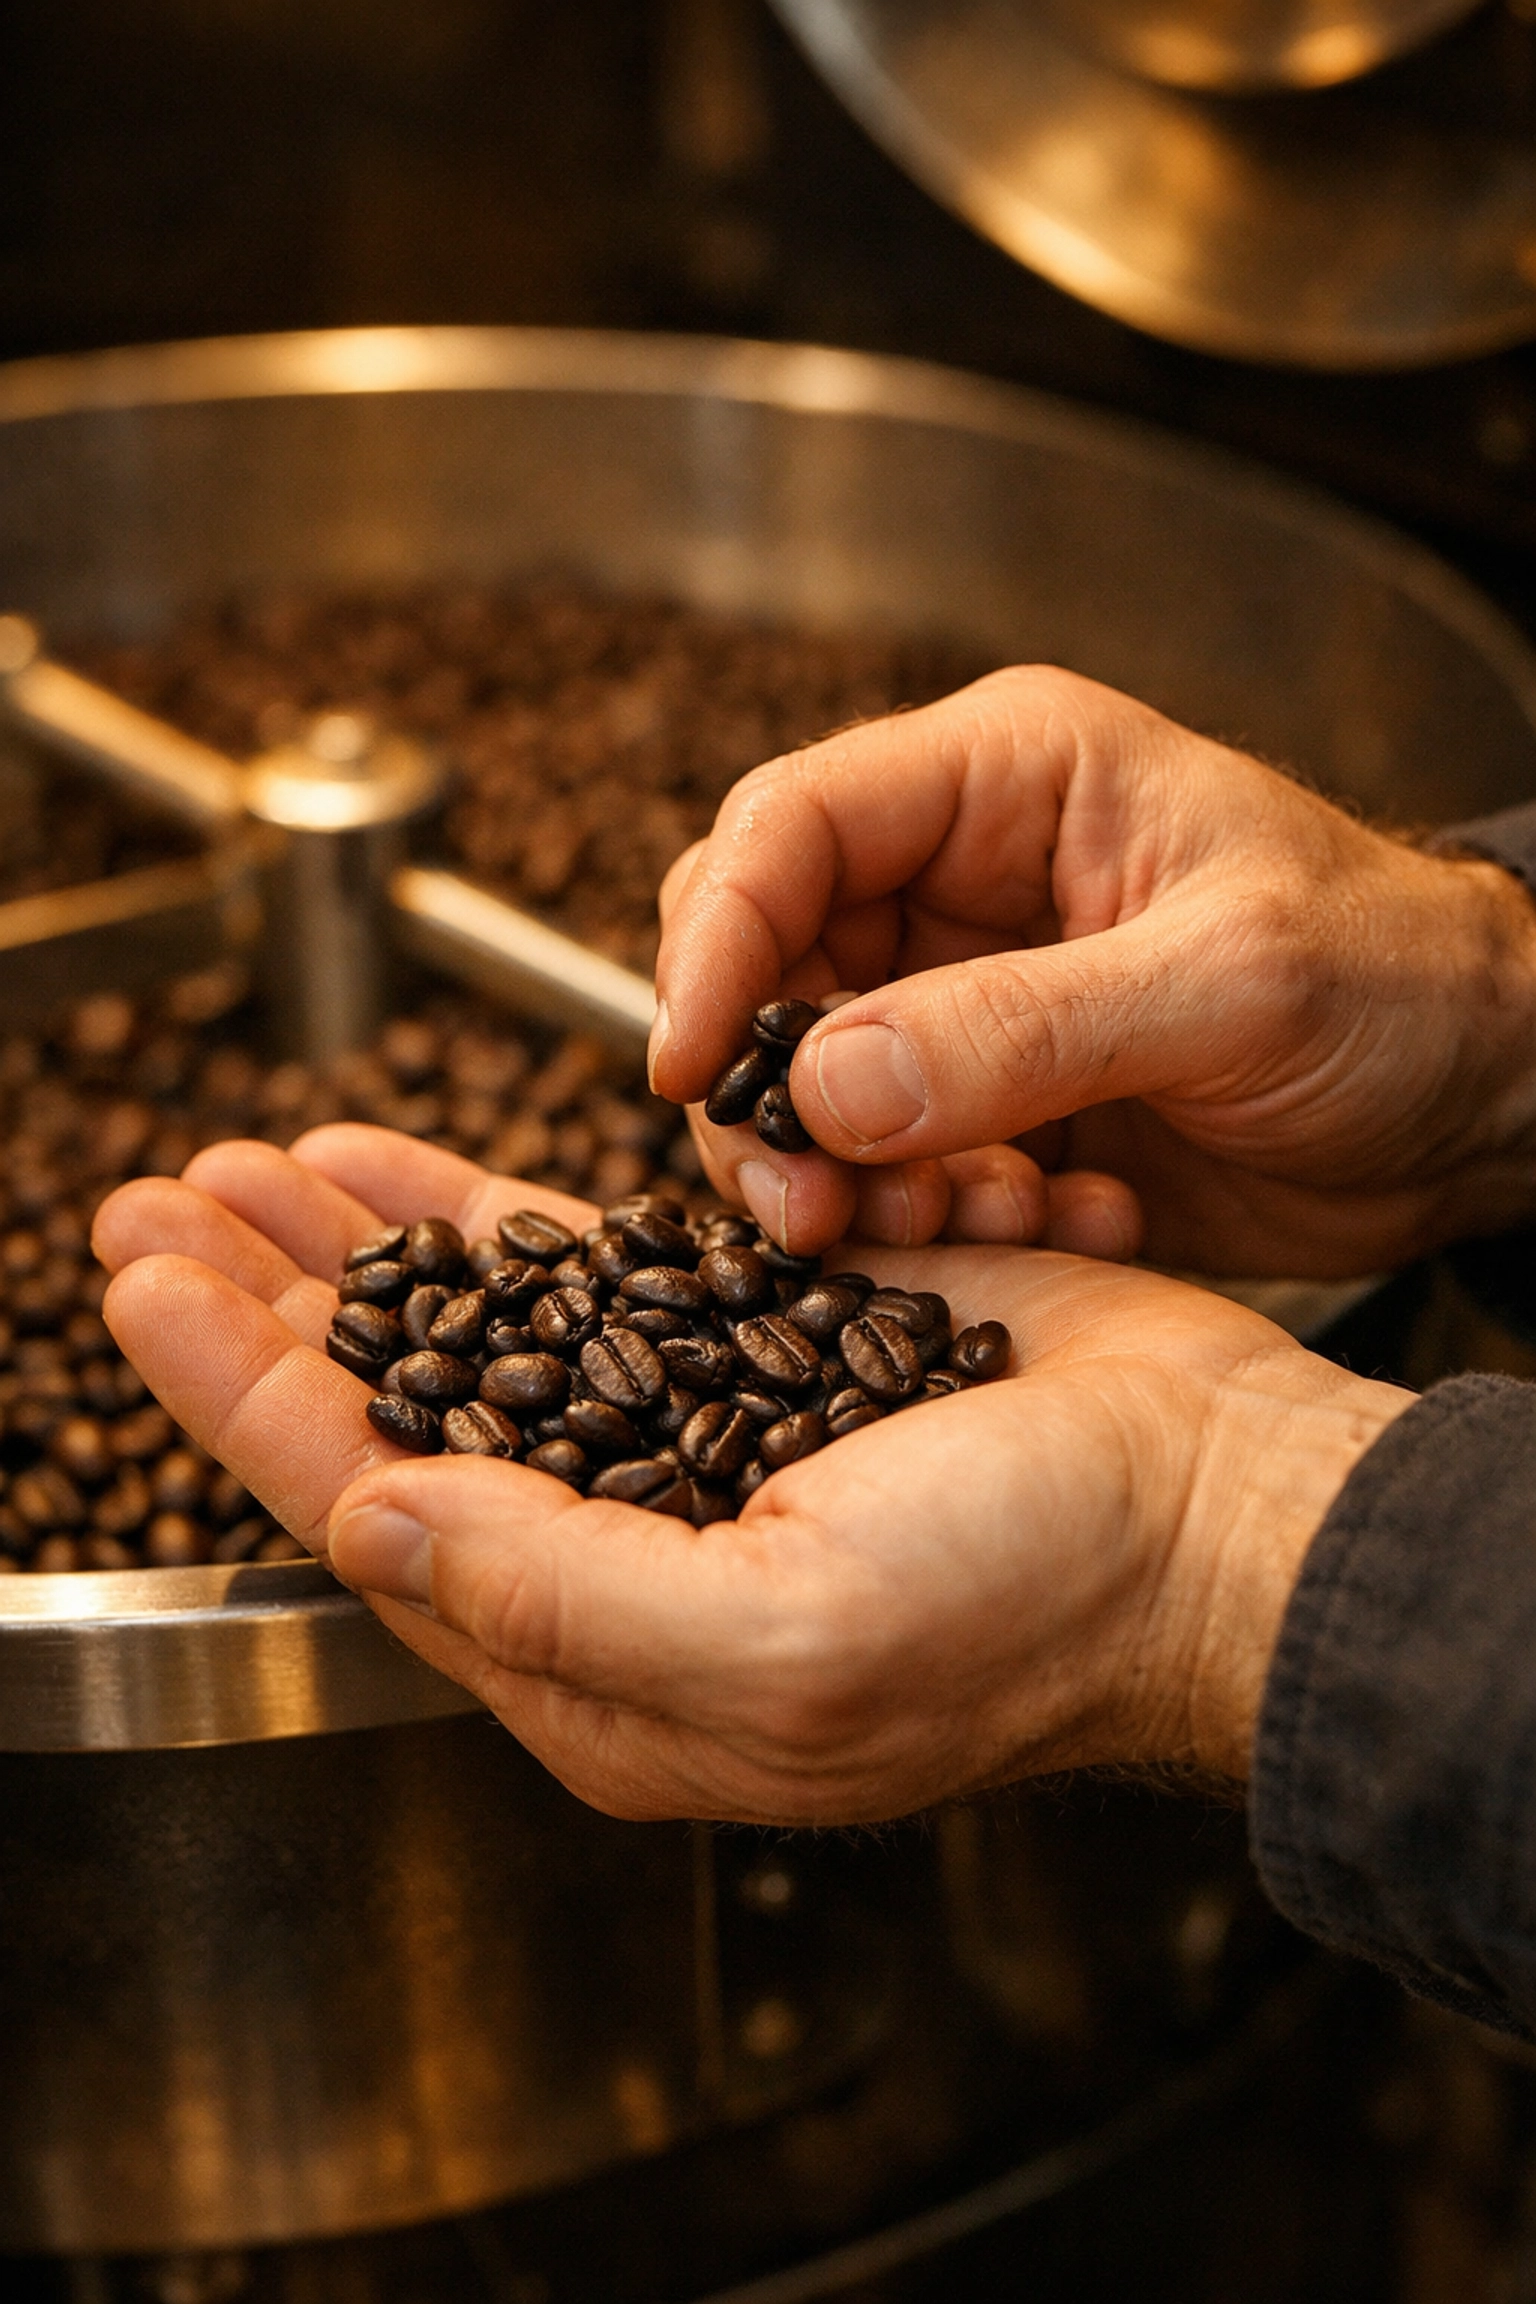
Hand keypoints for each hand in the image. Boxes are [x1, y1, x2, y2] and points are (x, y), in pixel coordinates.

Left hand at [92, 1125, 1407, 1822]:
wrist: (1214, 1503)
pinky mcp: (763, 1342)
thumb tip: (374, 1517)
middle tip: (149, 1199)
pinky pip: (593, 1273)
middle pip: (395, 1415)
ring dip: (360, 1248)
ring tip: (248, 1167)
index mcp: (604, 1664)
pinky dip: (496, 1216)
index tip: (141, 1281)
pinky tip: (419, 1176)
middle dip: (264, 1307)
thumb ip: (555, 1597)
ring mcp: (693, 1441)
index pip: (371, 1510)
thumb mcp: (781, 1649)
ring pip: (477, 1334)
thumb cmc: (1036, 1605)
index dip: (242, 1395)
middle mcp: (627, 1560)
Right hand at [652, 666, 1535, 1275]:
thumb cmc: (1394, 982)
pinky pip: (885, 1168)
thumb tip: (822, 1086)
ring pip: (804, 1087)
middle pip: (761, 966)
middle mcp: (956, 882)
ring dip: (850, 1178)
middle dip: (761, 1095)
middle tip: (811, 1206)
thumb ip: (1022, 1030)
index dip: (714, 942)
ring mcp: (963, 1001)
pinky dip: (928, 1220)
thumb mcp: (1227, 986)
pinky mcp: (985, 1110)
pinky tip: (1053, 1223)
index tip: (687, 1072)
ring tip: (966, 1223)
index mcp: (1002, 780)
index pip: (788, 827)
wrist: (1479, 1098)